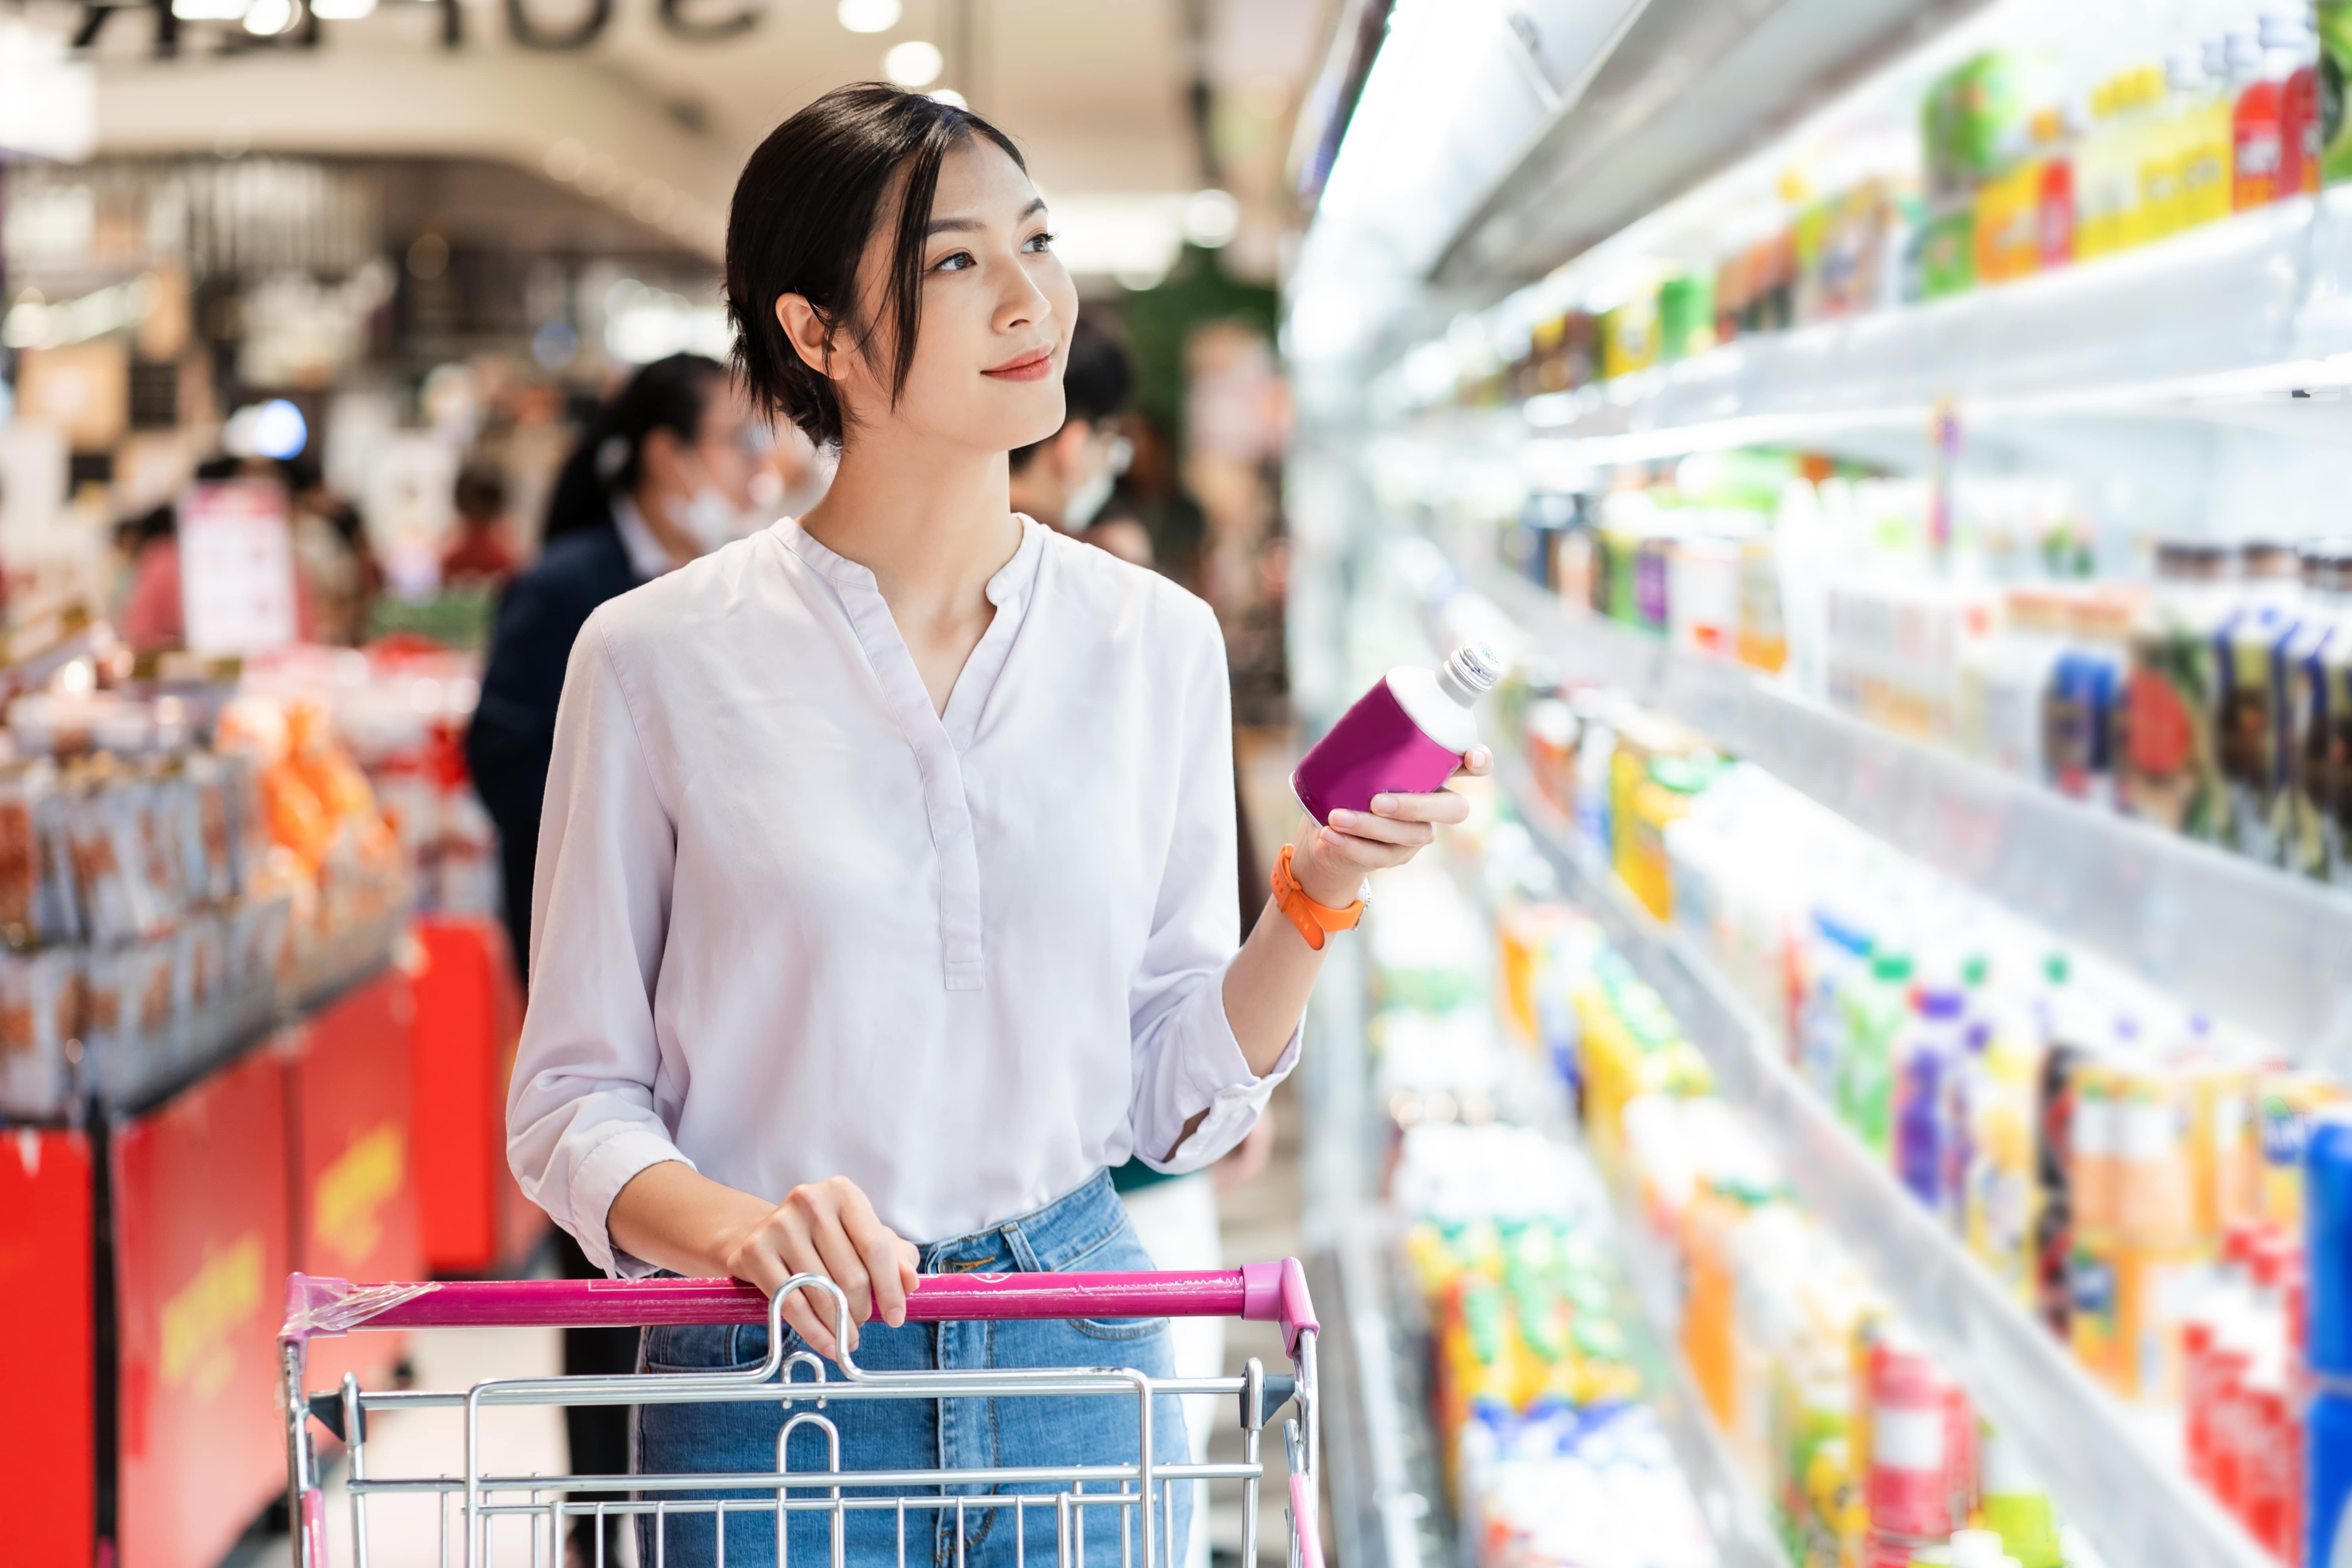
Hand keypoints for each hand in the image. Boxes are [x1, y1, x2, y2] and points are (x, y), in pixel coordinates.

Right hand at [718, 1175, 920, 1359]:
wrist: (761, 1233)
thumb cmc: (824, 1238)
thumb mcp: (862, 1237)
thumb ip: (895, 1256)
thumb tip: (911, 1282)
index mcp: (842, 1192)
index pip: (876, 1247)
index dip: (890, 1288)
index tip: (896, 1318)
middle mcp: (809, 1202)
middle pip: (850, 1274)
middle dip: (862, 1310)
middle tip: (861, 1325)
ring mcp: (779, 1226)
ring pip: (821, 1293)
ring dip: (840, 1326)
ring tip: (847, 1337)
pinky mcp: (755, 1252)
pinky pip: (791, 1305)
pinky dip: (814, 1332)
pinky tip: (827, 1344)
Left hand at [1289, 745, 1491, 906]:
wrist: (1328, 830)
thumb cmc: (1348, 783)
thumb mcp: (1356, 759)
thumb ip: (1365, 742)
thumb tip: (1357, 719)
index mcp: (1435, 772)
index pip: (1473, 765)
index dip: (1480, 762)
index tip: (1472, 757)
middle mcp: (1436, 805)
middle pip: (1453, 809)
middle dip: (1416, 806)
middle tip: (1376, 801)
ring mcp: (1418, 834)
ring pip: (1410, 835)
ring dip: (1370, 827)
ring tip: (1336, 817)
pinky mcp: (1396, 856)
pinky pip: (1379, 855)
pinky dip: (1351, 845)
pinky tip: (1329, 835)